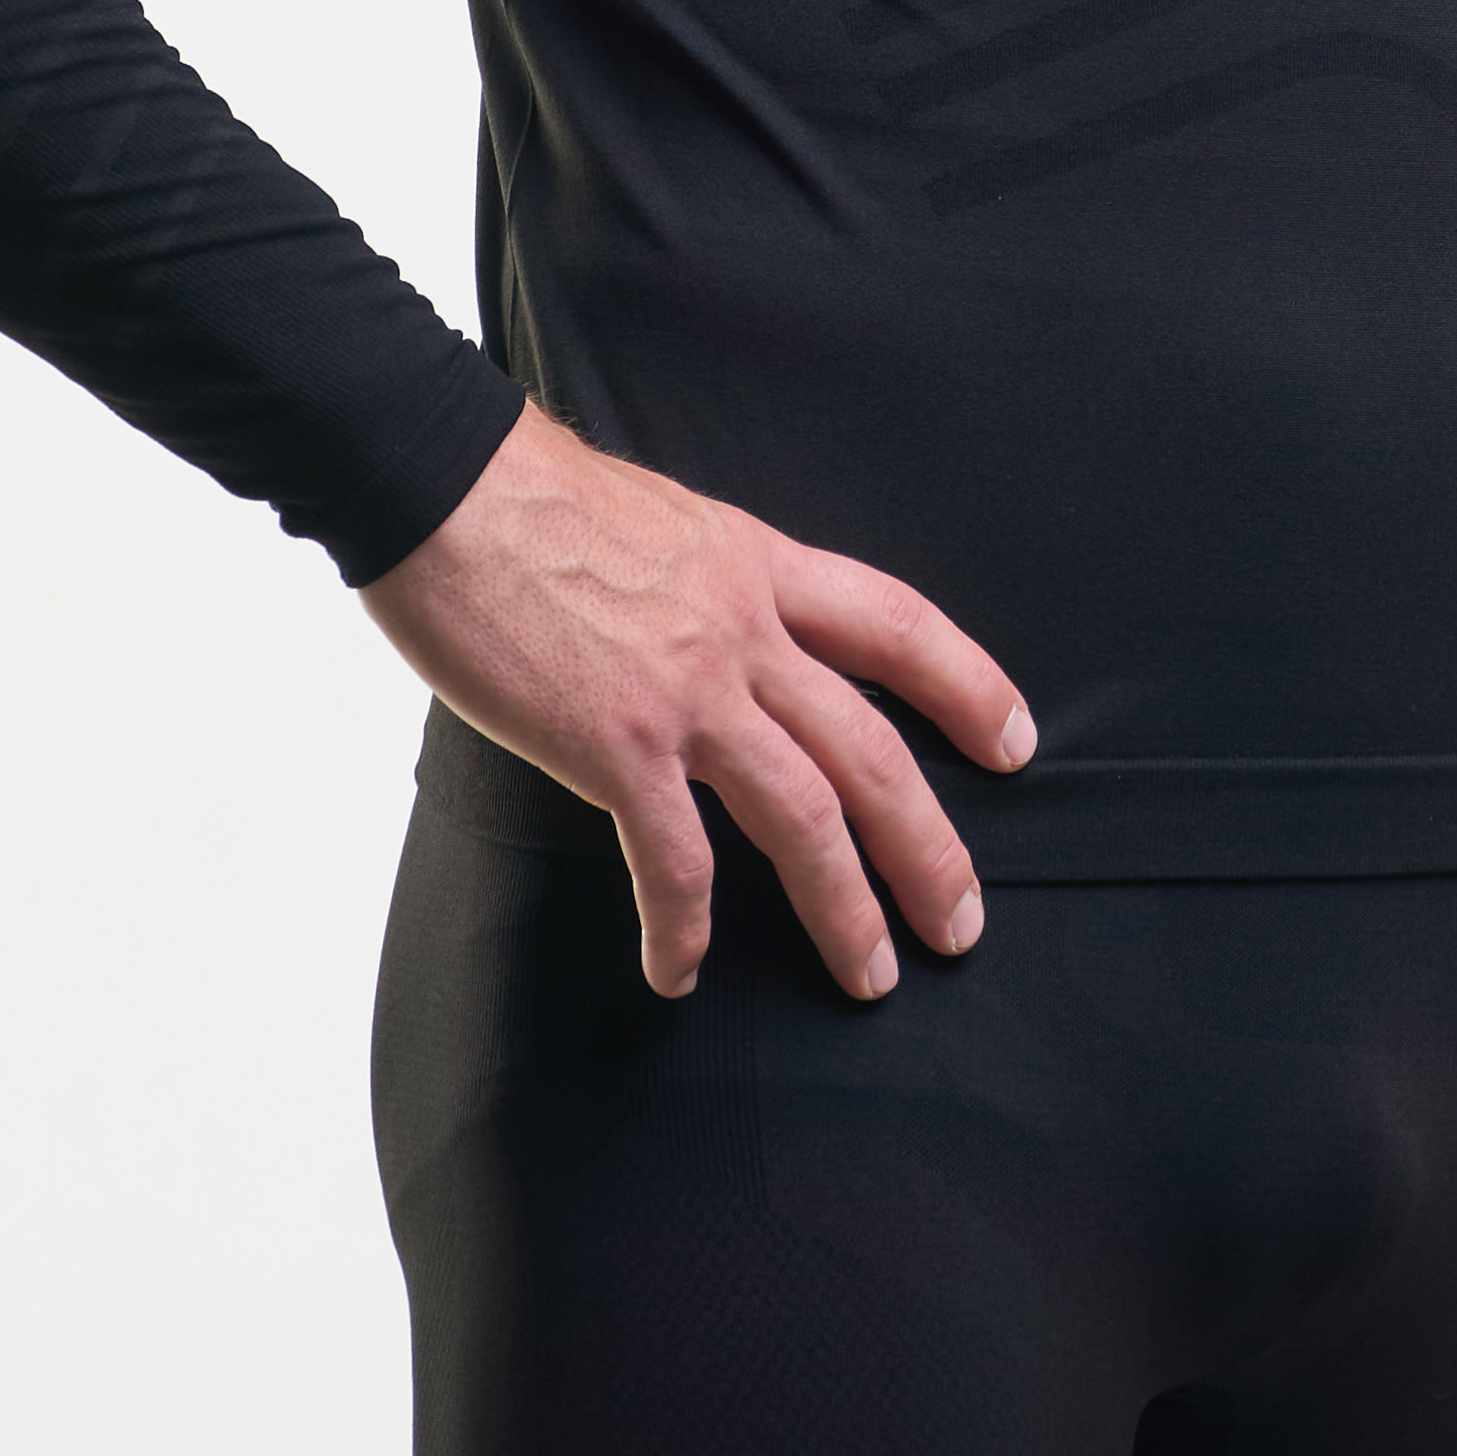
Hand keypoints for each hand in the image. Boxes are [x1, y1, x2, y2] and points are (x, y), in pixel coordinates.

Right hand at [361, 405, 1035, 1005]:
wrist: (443, 482)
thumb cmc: (526, 493)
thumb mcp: (663, 518)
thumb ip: (708, 580)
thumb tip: (712, 624)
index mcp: (758, 566)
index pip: (898, 626)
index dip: (968, 688)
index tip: (1014, 743)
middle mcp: (743, 631)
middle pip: (872, 749)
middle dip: (929, 846)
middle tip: (961, 923)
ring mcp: (686, 691)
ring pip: (804, 815)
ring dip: (844, 906)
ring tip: (868, 973)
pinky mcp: (615, 744)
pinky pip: (673, 857)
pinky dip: (683, 925)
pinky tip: (679, 970)